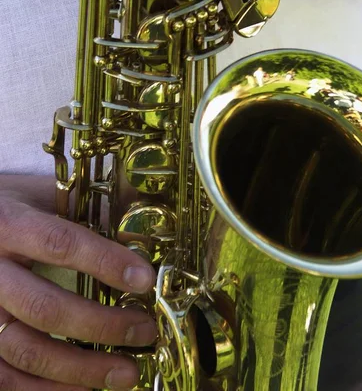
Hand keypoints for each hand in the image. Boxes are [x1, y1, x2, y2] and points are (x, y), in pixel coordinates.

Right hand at [0, 176, 156, 389]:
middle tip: (145, 331)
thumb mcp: (44, 192)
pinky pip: (6, 378)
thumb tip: (144, 215)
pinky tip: (86, 389)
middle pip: (43, 307)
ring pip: (25, 350)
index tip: (144, 280)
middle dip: (101, 324)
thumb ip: (89, 203)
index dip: (105, 262)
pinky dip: (47, 390)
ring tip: (126, 372)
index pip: (60, 243)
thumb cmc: (12, 205)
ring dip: (81, 368)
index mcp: (9, 224)